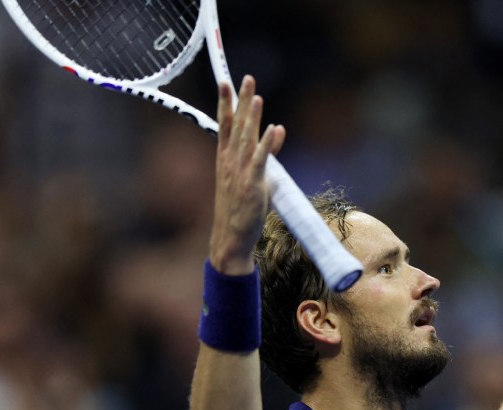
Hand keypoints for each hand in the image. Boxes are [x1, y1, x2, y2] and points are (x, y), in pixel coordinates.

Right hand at [210, 75, 285, 273]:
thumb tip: (278, 131)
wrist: (230, 238)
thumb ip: (264, 154)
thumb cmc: (239, 210)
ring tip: (258, 96)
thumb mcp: (250, 178)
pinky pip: (260, 161)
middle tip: (246, 78)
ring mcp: (239, 173)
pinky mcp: (251, 185)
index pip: (225, 125)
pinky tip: (275, 129)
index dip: (226, 103)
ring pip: (246, 139)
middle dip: (241, 101)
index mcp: (225, 159)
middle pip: (236, 126)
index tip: (226, 82)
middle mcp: (229, 162)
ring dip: (253, 118)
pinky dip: (267, 145)